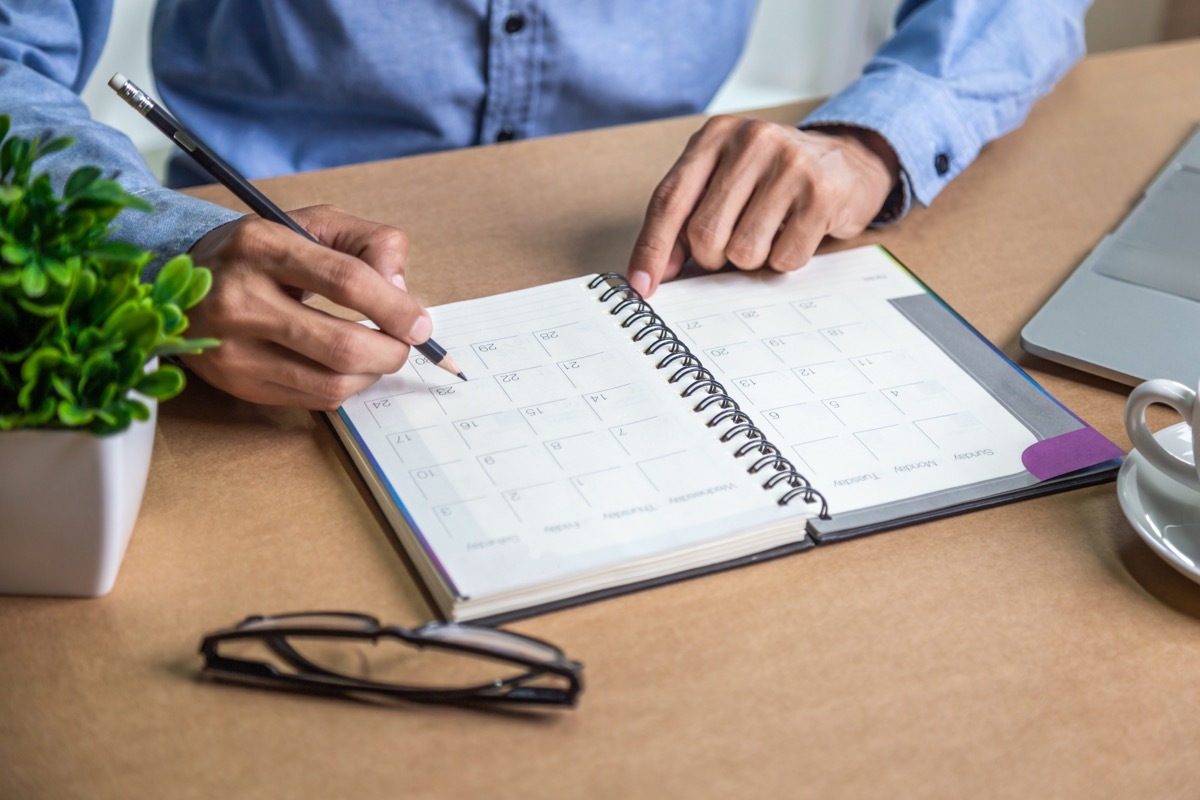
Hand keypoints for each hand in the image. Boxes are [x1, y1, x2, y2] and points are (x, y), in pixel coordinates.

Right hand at [181, 204, 429, 409]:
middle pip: (342, 346)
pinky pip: (314, 399)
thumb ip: (371, 243)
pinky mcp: (238, 384)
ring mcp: (233, 348)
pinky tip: (346, 367)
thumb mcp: (315, 223)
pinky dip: (345, 387)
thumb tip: (402, 293)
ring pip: (331, 383)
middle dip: (391, 351)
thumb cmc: (266, 251)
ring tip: (377, 354)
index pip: (347, 282)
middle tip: (403, 344)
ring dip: (372, 374)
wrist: (186, 281)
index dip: (395, 308)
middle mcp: (239, 298)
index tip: (420, 323)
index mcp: (262, 245)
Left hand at [627, 117, 898, 295]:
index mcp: (715, 136)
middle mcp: (751, 140)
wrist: (850, 162)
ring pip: (742, 251)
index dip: (651, 249)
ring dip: (752, 260)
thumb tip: (653, 274)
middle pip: (704, 233)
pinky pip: (783, 257)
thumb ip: (686, 219)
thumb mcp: (725, 183)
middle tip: (735, 244)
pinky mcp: (821, 193)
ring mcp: (789, 163)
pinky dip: (785, 260)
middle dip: (714, 258)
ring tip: (770, 232)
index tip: (642, 287)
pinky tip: (797, 233)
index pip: (669, 200)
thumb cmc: (774, 181)